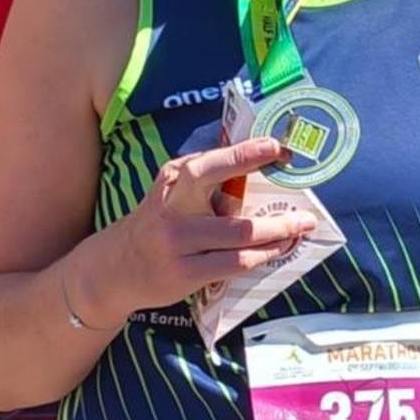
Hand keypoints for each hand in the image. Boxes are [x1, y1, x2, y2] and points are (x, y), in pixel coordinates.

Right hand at [73, 137, 315, 321]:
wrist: (114, 269)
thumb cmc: (158, 225)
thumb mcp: (172, 194)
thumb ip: (206, 183)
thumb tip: (262, 172)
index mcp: (172, 178)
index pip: (211, 162)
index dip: (246, 153)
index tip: (277, 147)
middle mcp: (173, 205)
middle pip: (225, 195)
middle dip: (267, 198)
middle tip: (305, 208)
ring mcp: (177, 241)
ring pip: (240, 234)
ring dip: (277, 232)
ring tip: (300, 228)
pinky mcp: (184, 272)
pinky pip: (234, 262)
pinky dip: (262, 255)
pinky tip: (277, 251)